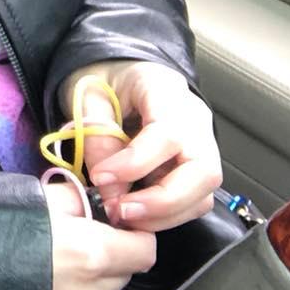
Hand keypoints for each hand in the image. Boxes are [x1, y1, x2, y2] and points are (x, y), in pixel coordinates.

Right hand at [45, 181, 157, 289]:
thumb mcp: (41, 197)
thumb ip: (79, 200)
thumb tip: (99, 202)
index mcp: (93, 253)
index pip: (146, 251)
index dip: (135, 234)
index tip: (118, 224)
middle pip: (123, 272)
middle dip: (109, 253)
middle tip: (76, 235)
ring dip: (88, 276)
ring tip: (50, 257)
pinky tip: (40, 279)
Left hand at [65, 60, 222, 231]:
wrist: (117, 74)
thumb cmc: (104, 79)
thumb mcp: (87, 95)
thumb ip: (97, 137)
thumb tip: (109, 188)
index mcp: (166, 90)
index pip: (167, 135)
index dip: (135, 164)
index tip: (101, 177)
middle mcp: (195, 119)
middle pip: (202, 171)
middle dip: (162, 200)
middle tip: (121, 211)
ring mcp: (201, 144)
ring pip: (202, 192)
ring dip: (164, 214)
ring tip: (123, 215)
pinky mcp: (195, 167)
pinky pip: (193, 199)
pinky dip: (166, 214)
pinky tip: (136, 212)